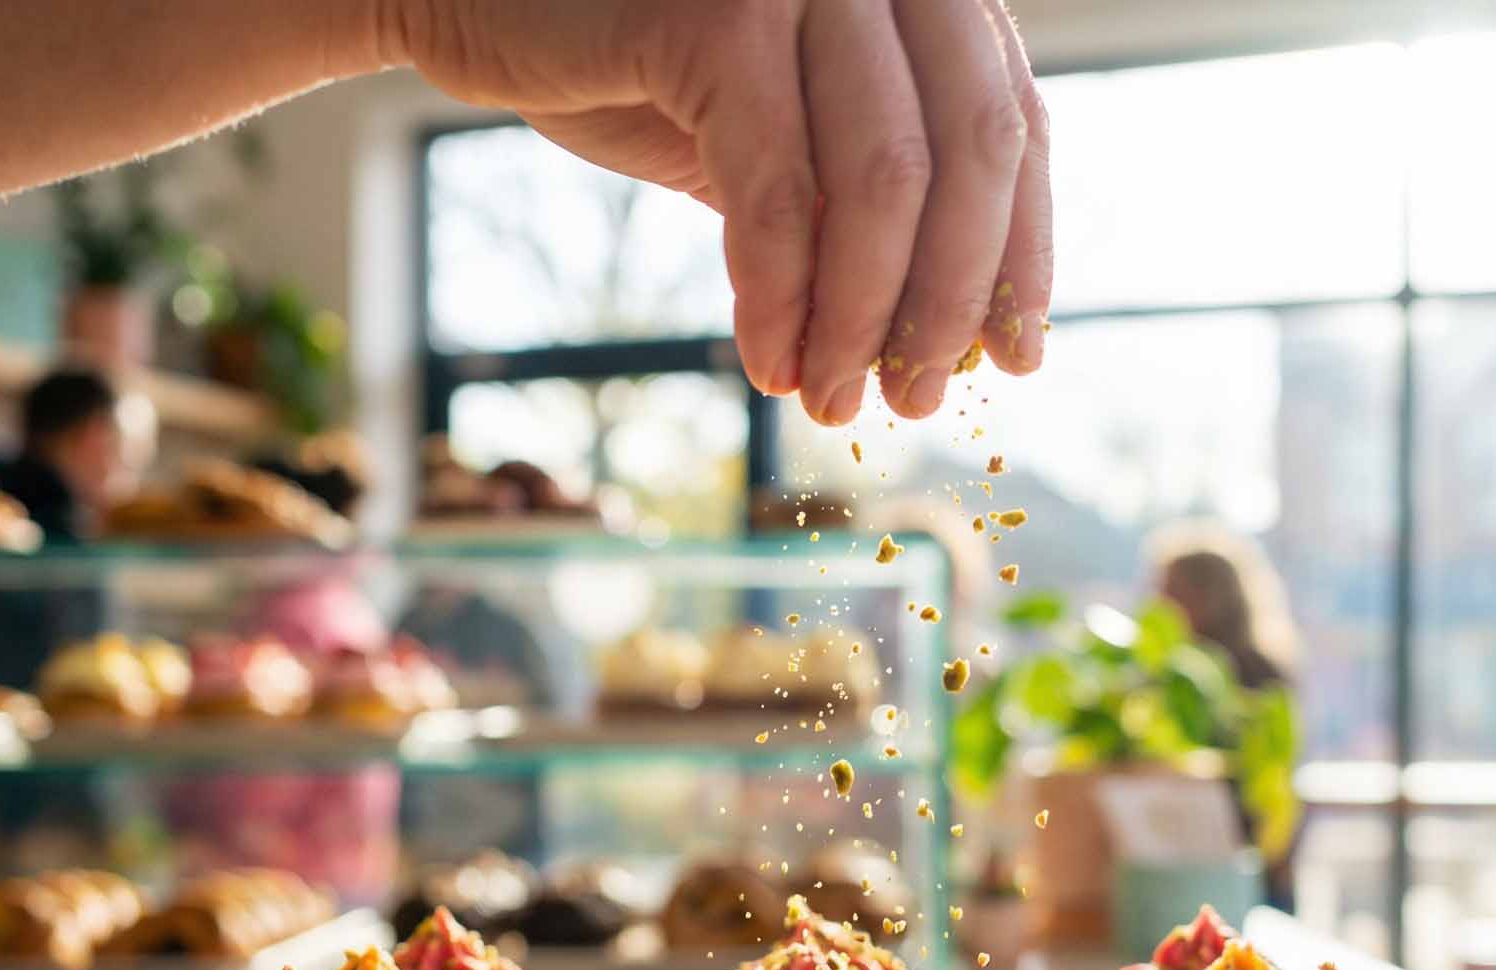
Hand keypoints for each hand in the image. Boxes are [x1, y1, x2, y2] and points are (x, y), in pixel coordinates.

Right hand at [380, 0, 1051, 423]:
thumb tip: (956, 337)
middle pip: (975, 154)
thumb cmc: (631, 64)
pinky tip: (771, 365)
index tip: (1016, 358)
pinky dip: (782, 298)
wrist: (473, 2)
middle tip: (918, 401)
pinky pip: (776, 193)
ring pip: (885, 183)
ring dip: (864, 318)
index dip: (1023, 252)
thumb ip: (860, 202)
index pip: (1014, 125)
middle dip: (951, 299)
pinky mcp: (721, 17)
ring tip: (833, 403)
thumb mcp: (777, 133)